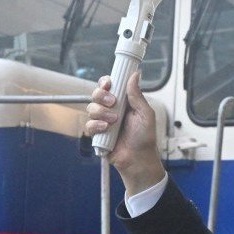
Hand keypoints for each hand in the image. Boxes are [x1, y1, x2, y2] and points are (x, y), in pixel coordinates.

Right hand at [85, 72, 164, 193]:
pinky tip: (105, 129)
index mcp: (123, 102)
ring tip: (113, 122)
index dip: (105, 82)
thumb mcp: (145, 114)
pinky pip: (88, 124)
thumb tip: (136, 74)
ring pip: (91, 108)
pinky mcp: (96, 134)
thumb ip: (137, 95)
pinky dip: (95, 125)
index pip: (109, 86)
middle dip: (101, 96)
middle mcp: (111, 109)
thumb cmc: (145, 137)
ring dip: (101, 113)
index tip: (108, 83)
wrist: (138, 159)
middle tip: (112, 103)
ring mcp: (102, 121)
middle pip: (96, 94)